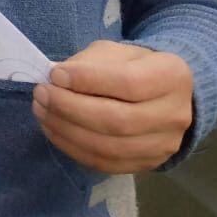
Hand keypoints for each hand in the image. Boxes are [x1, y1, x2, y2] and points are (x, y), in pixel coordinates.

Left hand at [32, 40, 193, 173]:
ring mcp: (164, 145)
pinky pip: (105, 163)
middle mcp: (175, 115)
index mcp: (172, 76)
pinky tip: (53, 129)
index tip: (55, 74)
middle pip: (118, 120)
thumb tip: (57, 78)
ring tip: (41, 110)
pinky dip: (72, 147)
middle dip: (70, 108)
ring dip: (66, 129)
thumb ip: (90, 63)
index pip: (129, 83)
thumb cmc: (132, 66)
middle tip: (41, 94)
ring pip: (110, 147)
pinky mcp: (147, 164)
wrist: (161, 94)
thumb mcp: (115, 52)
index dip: (87, 80)